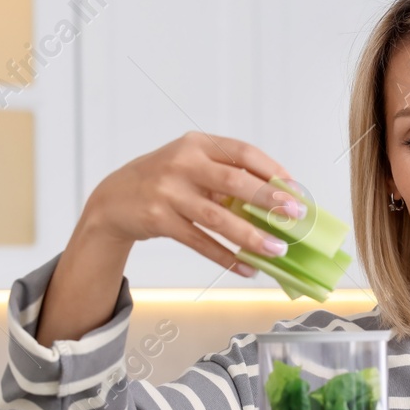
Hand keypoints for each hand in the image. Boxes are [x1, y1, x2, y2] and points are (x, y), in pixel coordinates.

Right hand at [75, 131, 305, 276]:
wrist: (113, 198)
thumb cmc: (164, 181)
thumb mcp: (192, 166)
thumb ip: (226, 177)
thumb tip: (275, 203)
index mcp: (197, 144)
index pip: (244, 153)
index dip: (273, 172)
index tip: (296, 191)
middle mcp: (182, 163)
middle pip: (234, 182)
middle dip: (269, 201)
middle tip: (294, 217)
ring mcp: (168, 191)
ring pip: (218, 217)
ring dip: (251, 236)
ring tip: (276, 249)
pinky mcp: (158, 219)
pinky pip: (200, 241)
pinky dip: (225, 257)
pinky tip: (245, 266)